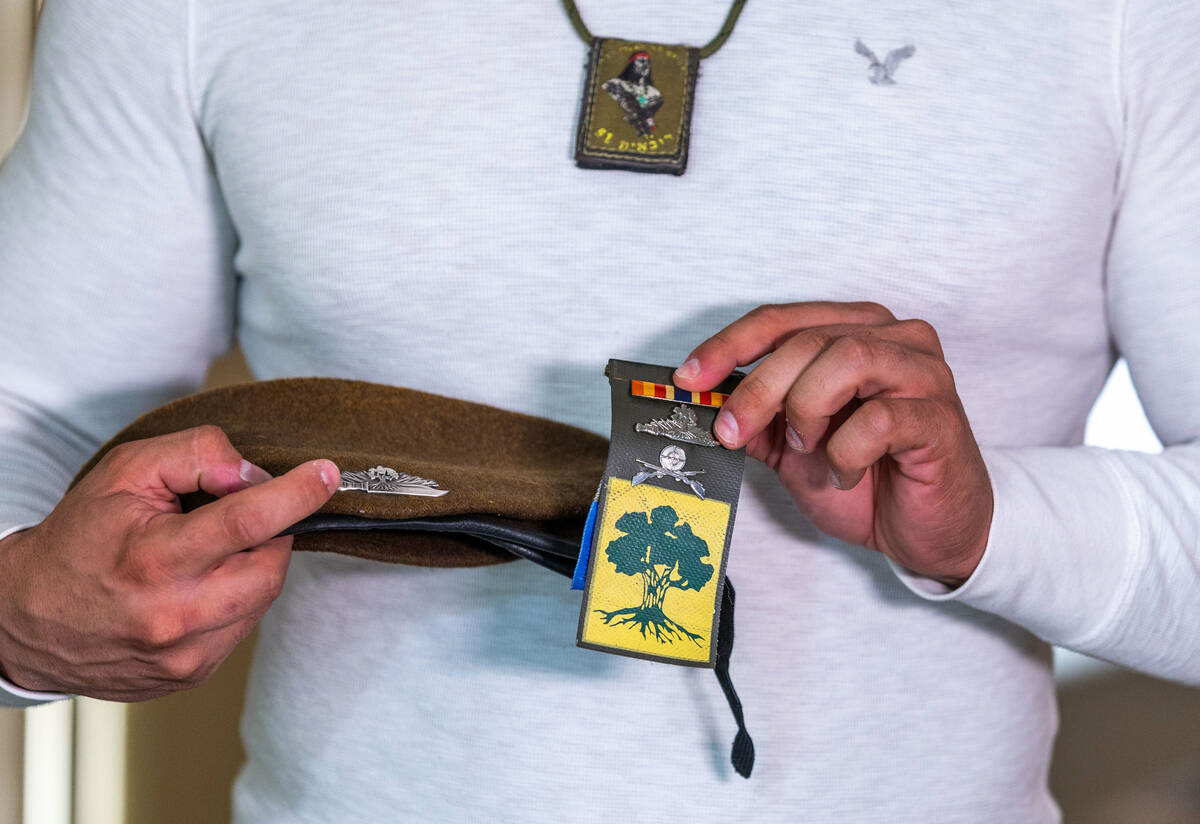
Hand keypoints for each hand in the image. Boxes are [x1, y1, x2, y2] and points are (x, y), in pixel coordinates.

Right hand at [0, 426, 337, 700]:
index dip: (296, 494)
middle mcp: (174, 615)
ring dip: (254, 566)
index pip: (248, 521)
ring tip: (209, 554)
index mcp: (155, 560)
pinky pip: (243, 626)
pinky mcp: (191, 674)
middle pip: (271, 565)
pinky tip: (199, 586)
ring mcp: (185, 654)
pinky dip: (237, 598)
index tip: (328, 474)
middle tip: (238, 519)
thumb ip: (196, 455)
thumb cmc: (79, 539)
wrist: (26, 619)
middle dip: (271, 533)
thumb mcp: (126, 472)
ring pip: (263, 597)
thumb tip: (252, 473)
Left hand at [674, 302, 991, 586]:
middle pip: (808, 339)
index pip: (781, 319)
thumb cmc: (868, 480)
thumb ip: (755, 418)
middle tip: (733, 431)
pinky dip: (845, 452)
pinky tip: (845, 473)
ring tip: (807, 448)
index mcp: (855, 330)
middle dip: (758, 388)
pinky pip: (879, 419)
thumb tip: (701, 402)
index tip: (689, 379)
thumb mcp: (792, 447)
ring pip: (847, 359)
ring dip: (807, 409)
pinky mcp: (941, 417)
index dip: (729, 345)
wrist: (927, 533)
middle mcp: (895, 338)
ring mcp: (923, 373)